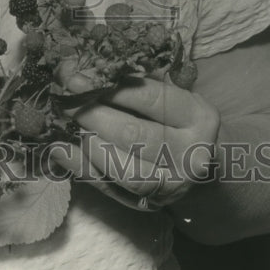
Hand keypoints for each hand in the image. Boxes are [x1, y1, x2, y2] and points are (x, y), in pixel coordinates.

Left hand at [53, 73, 220, 210]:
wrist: (210, 169)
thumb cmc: (181, 120)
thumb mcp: (176, 95)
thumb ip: (143, 81)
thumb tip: (93, 67)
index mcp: (197, 118)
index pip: (150, 99)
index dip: (112, 89)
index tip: (80, 79)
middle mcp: (189, 154)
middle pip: (133, 135)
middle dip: (92, 114)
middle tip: (65, 99)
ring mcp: (170, 184)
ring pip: (122, 167)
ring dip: (87, 143)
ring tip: (65, 122)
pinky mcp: (148, 203)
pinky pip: (109, 187)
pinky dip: (81, 167)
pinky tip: (59, 149)